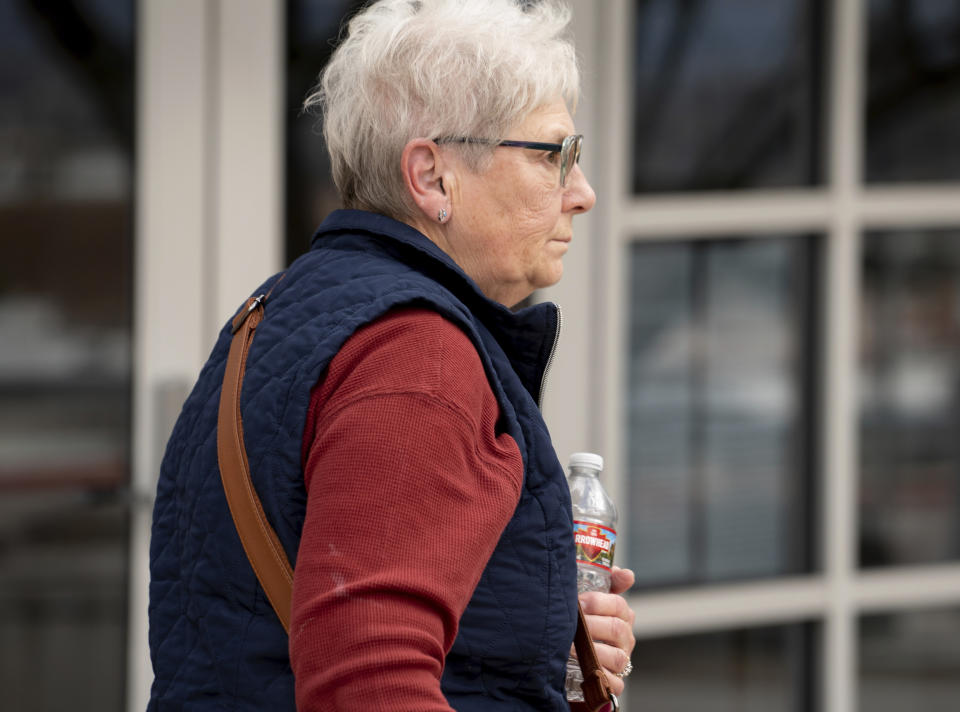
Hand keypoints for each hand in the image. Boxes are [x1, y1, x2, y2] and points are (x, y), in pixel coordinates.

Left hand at [577, 566, 636, 696]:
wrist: (570, 659)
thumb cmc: (581, 622)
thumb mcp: (589, 598)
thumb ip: (606, 580)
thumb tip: (627, 574)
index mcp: (622, 615)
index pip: (619, 605)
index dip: (598, 602)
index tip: (579, 601)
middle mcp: (625, 638)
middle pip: (617, 629)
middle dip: (593, 625)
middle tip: (573, 623)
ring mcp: (621, 661)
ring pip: (617, 657)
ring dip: (594, 651)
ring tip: (571, 646)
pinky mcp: (614, 684)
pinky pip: (615, 684)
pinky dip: (601, 677)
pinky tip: (584, 668)